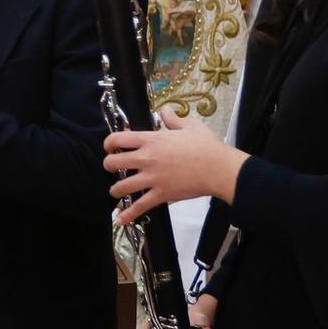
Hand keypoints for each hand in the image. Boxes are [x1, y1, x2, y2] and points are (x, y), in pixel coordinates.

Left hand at [104, 107, 247, 223]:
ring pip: (121, 187)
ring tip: (117, 191)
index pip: (118, 139)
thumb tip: (165, 110)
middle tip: (113, 167)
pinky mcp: (160, 195)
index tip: (110, 147)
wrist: (218, 168)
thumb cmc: (206, 146)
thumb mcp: (189, 125)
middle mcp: (146, 159)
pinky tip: (120, 218)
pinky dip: (128, 214)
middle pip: (113, 163)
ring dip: (116, 189)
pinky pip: (140, 207)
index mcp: (151, 140)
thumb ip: (172, 119)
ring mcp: (152, 178)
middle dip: (108, 165)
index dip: (109, 143)